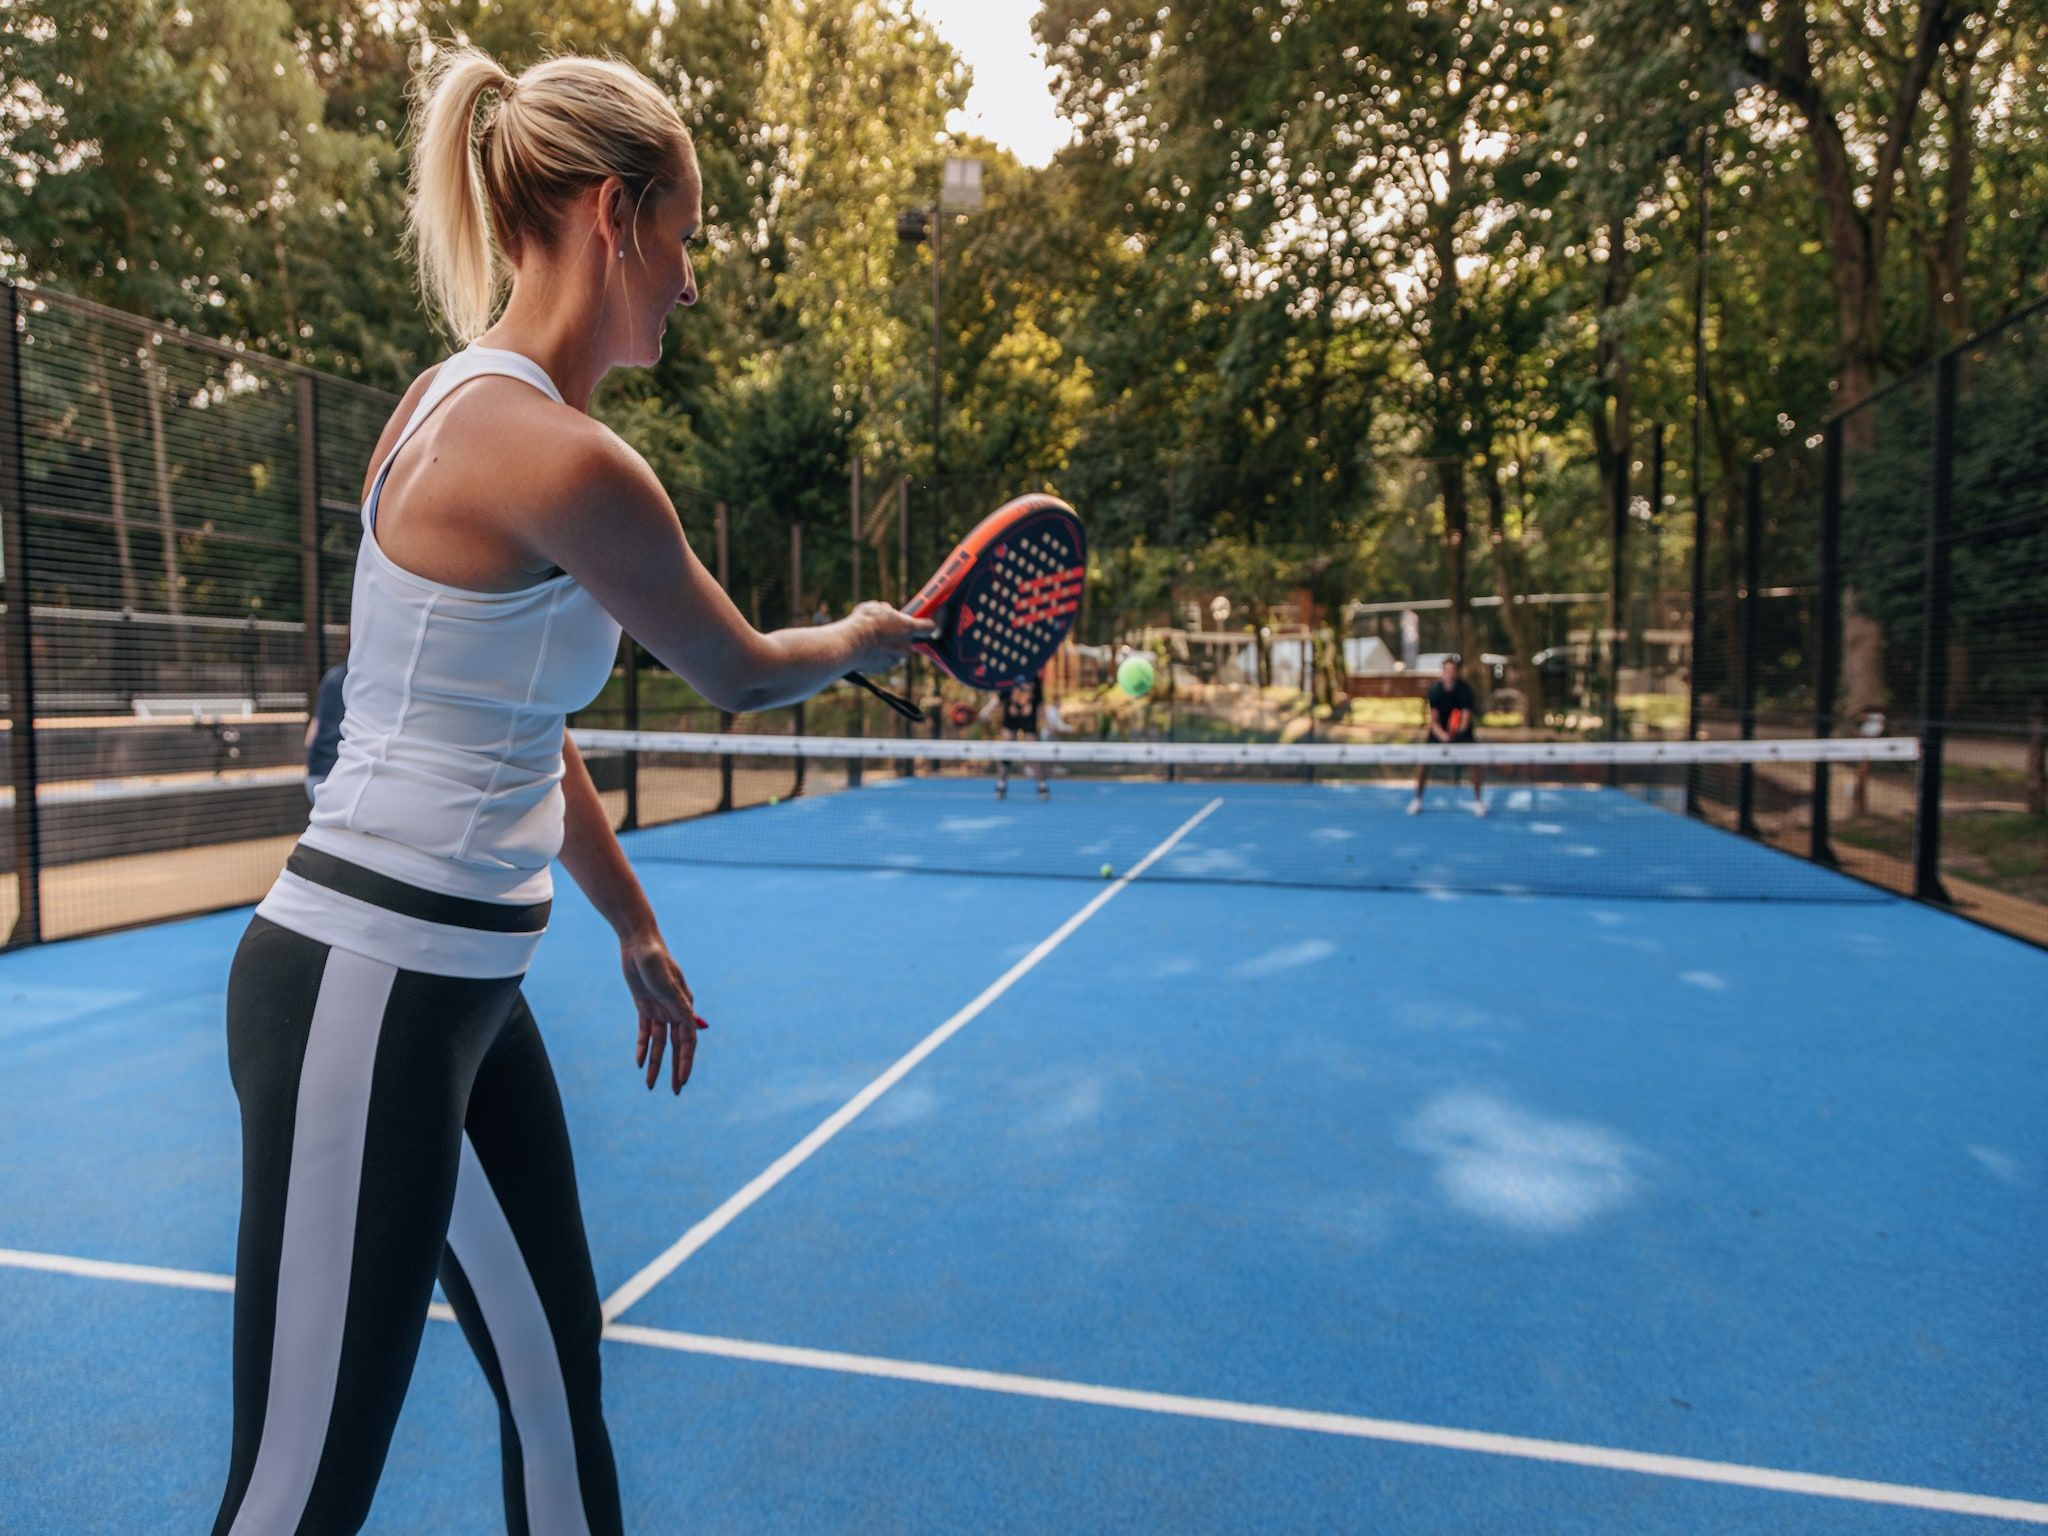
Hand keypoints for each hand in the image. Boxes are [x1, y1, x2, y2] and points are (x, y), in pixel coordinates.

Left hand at [621, 932, 705, 1093]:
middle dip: (676, 1069)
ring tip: (650, 1085)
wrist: (638, 942)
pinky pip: (644, 1033)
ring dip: (656, 1064)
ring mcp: (659, 1009)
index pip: (688, 1040)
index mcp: (684, 1006)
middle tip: (676, 1091)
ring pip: (659, 1044)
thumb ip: (678, 1001)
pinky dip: (642, 1047)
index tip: (683, 1080)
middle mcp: (674, 1010)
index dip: (687, 1061)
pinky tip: (639, 1063)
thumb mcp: (667, 981)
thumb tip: (693, 1024)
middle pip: (676, 1047)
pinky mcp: (644, 1007)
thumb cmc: (655, 958)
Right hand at [844, 602, 935, 673]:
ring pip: (895, 652)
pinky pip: (884, 661)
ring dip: (887, 648)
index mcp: (908, 628)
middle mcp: (906, 645)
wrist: (851, 643)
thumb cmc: (864, 622)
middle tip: (884, 631)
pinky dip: (877, 657)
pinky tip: (866, 650)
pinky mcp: (884, 668)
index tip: (924, 625)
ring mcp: (896, 659)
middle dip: (899, 637)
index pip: (929, 627)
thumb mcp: (876, 607)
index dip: (926, 625)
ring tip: (871, 640)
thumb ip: (887, 611)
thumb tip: (888, 611)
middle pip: (908, 641)